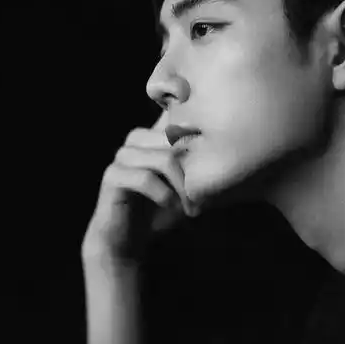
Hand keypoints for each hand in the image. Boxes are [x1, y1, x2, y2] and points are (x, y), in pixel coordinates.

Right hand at [82, 112, 189, 264]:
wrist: (127, 241)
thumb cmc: (161, 211)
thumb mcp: (186, 186)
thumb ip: (200, 167)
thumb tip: (232, 150)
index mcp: (154, 136)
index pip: (172, 112)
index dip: (184, 102)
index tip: (204, 116)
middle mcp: (137, 140)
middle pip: (176, 141)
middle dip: (194, 172)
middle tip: (204, 199)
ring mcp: (123, 156)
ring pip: (163, 159)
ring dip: (182, 187)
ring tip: (191, 209)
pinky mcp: (112, 176)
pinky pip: (145, 178)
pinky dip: (165, 196)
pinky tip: (173, 210)